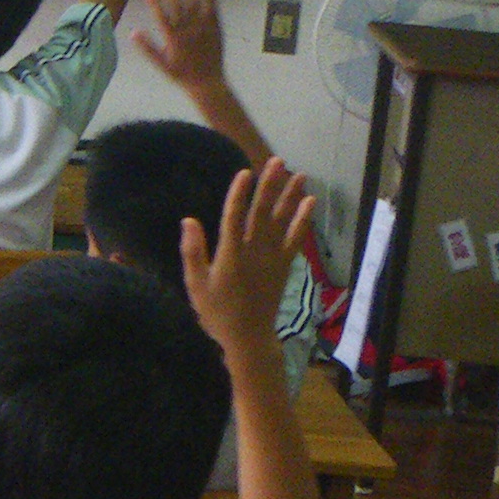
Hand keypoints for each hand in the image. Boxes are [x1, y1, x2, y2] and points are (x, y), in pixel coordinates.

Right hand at [132, 0, 226, 93]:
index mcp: (173, 40)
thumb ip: (147, 48)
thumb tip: (133, 32)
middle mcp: (188, 32)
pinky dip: (211, 0)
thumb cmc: (181, 75)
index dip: (154, 1)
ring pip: (196, 6)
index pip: (161, 16)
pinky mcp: (216, 30)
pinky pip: (213, 13)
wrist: (208, 83)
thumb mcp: (161, 65)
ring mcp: (203, 30)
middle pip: (178, 6)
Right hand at [179, 155, 314, 355]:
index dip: (239, 194)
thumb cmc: (216, 311)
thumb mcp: (196, 283)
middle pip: (263, 213)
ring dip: (291, 196)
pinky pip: (296, 238)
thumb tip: (189, 220)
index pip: (234, 217)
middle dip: (270, 186)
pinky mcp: (284, 265)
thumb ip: (193, 251)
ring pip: (282, 221)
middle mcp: (255, 252)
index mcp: (230, 255)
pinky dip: (303, 220)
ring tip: (299, 174)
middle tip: (277, 162)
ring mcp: (273, 258)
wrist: (248, 336)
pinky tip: (310, 204)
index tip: (245, 172)